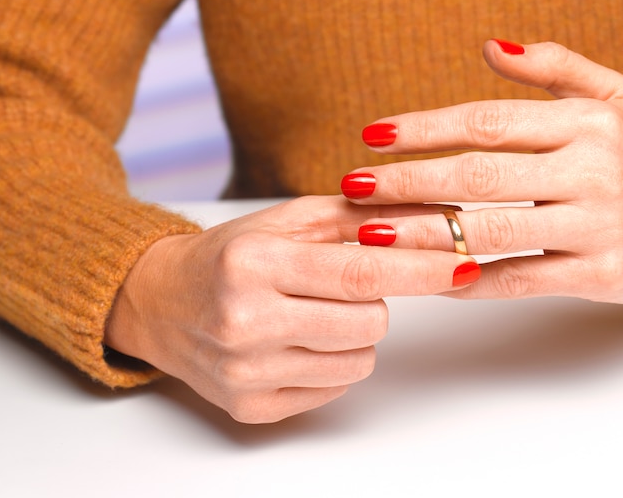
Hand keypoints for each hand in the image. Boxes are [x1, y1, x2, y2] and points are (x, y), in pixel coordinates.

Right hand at [105, 196, 478, 422]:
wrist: (158, 303)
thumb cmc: (227, 256)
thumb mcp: (284, 221)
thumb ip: (356, 216)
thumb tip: (431, 215)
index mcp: (253, 264)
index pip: (361, 272)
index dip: (422, 270)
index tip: (464, 265)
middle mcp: (245, 321)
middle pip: (370, 322)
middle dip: (376, 301)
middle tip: (339, 286)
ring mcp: (246, 371)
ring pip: (358, 361)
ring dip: (353, 334)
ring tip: (310, 313)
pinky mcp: (250, 407)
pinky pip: (332, 389)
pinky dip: (328, 362)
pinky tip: (294, 341)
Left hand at [344, 40, 622, 303]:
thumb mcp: (612, 95)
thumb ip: (553, 66)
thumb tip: (488, 46)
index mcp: (585, 123)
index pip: (487, 121)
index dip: (425, 129)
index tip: (374, 136)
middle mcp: (592, 171)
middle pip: (479, 176)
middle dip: (407, 181)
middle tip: (353, 185)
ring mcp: (596, 226)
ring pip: (492, 230)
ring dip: (423, 233)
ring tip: (371, 233)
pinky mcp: (599, 275)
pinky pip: (519, 278)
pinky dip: (468, 279)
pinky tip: (425, 276)